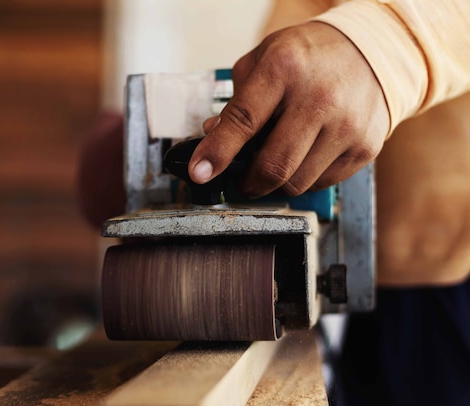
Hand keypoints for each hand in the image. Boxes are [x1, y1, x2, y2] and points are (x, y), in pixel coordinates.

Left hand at [189, 22, 389, 197]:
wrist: (374, 52)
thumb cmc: (311, 57)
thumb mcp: (265, 59)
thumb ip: (236, 100)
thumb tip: (213, 138)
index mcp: (285, 68)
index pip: (243, 120)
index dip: (217, 153)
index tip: (200, 172)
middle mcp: (319, 98)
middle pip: (273, 165)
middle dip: (247, 183)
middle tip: (240, 180)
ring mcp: (346, 126)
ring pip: (296, 183)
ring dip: (274, 184)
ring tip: (272, 165)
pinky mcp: (363, 147)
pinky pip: (321, 183)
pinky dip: (302, 179)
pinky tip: (302, 158)